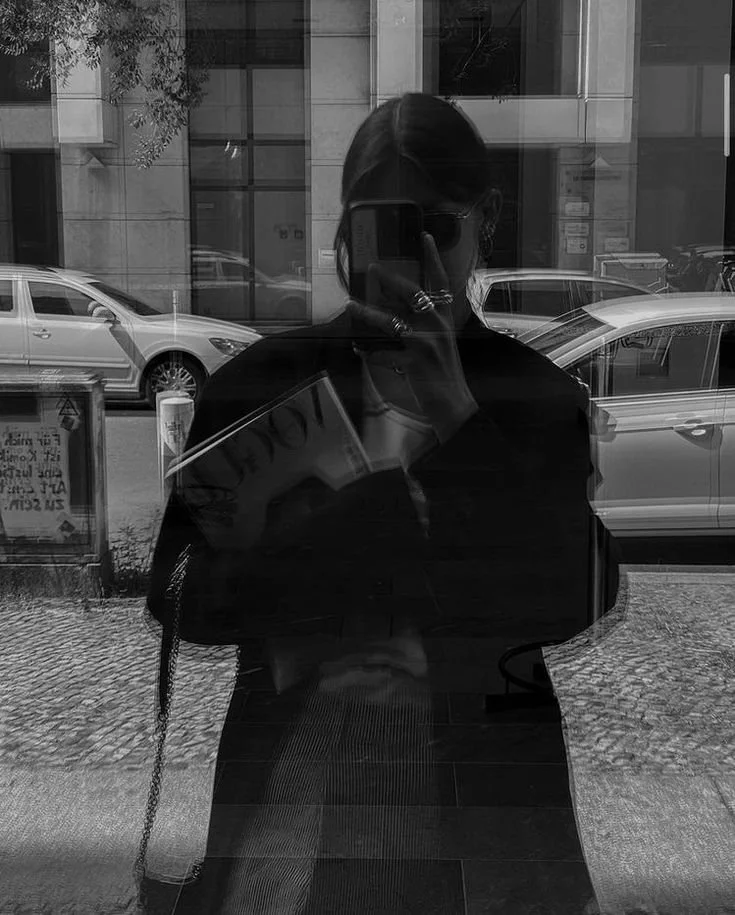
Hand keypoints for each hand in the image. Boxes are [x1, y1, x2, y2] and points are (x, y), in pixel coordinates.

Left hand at [347, 233, 477, 443]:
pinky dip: (369, 352)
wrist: (453, 405)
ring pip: (392, 322)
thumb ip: (421, 326)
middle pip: (413, 294)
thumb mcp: (437, 344)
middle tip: (374, 267)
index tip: (424, 236)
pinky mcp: (415, 364)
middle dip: (391, 280)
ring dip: (367, 314)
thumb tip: (392, 311)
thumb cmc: (442, 374)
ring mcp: (426, 345)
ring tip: (350, 306)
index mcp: (443, 319)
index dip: (433, 258)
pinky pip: (384, 354)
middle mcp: (437, 327)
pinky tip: (358, 349)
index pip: (440, 282)